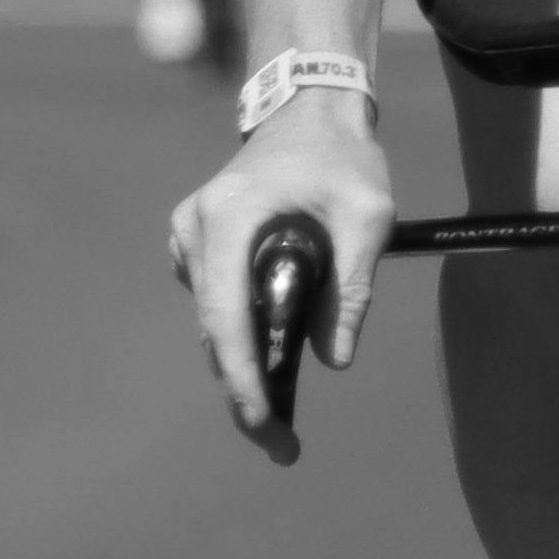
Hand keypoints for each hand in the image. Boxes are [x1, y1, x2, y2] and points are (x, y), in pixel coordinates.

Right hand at [169, 91, 398, 456]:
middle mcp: (195, 228)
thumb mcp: (368, 217)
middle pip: (215, 329)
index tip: (262, 426)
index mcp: (229, 218)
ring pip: (215, 321)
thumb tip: (334, 358)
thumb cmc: (342, 158)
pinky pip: (218, 303)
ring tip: (283, 418)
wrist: (310, 112)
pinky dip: (243, 334)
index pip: (226, 315)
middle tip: (283, 446)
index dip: (242, 378)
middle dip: (245, 390)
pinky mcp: (197, 244)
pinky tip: (275, 356)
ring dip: (246, 365)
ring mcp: (190, 236)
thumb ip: (351, 287)